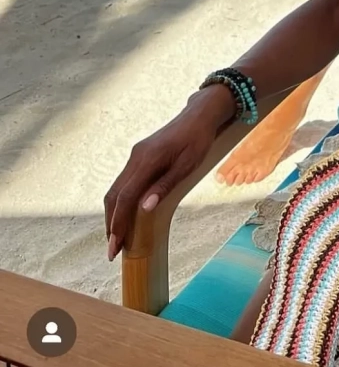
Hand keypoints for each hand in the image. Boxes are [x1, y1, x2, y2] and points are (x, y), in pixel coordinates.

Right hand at [103, 87, 230, 260]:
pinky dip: (120, 202)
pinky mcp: (138, 156)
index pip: (125, 197)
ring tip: (116, 238)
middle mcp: (136, 158)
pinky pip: (123, 182)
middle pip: (114, 195)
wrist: (199, 115)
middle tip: (112, 251)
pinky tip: (124, 215)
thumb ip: (165, 185)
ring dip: (113, 214)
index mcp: (147, 160)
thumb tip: (145, 209)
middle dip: (111, 224)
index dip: (118, 223)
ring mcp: (135, 156)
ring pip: (116, 189)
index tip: (115, 246)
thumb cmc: (198, 140)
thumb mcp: (187, 165)